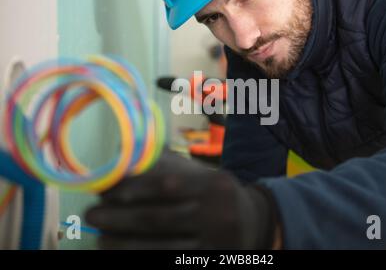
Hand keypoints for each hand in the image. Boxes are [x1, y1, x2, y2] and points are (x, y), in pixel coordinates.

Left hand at [85, 149, 278, 249]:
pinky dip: (143, 258)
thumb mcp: (200, 175)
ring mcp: (214, 244)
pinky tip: (123, 254)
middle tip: (91, 215)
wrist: (252, 223)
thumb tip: (121, 167)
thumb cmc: (214, 193)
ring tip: (100, 239)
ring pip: (160, 248)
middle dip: (120, 218)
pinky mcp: (209, 262)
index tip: (105, 191)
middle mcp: (217, 215)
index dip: (132, 189)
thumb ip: (167, 167)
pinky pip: (171, 262)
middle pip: (159, 219)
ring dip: (124, 245)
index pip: (166, 185)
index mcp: (214, 185)